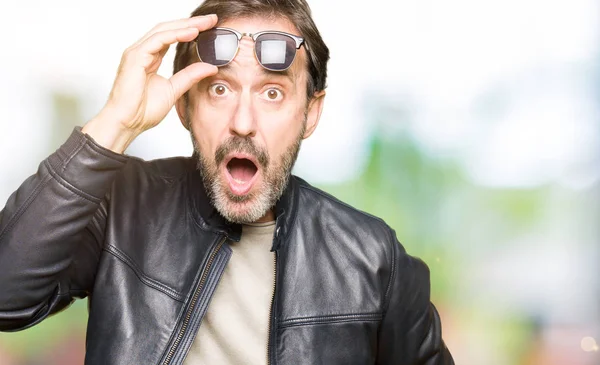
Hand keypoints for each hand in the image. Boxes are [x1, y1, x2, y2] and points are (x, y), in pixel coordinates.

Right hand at [83, 15, 218, 152]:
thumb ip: (190, 76)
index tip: (210, 28)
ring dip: (185, 25)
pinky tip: (191, 33)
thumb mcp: (174, 90)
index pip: (172, 37)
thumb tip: (211, 67)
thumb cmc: (142, 111)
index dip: (190, 30)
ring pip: (163, 30)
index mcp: (150, 58)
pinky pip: (158, 40)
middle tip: (211, 19)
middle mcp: (142, 52)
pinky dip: (175, 35)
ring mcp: (137, 53)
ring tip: (205, 23)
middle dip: (191, 23)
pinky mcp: (135, 57)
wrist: (127, 123)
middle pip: (169, 29)